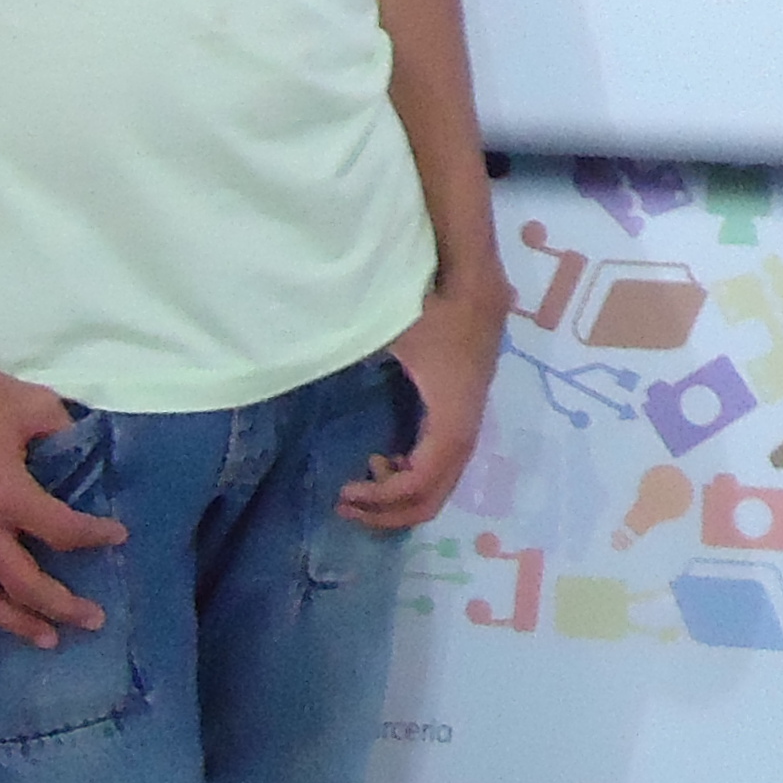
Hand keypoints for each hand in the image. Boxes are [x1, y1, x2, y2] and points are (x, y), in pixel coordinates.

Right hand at [0, 359, 125, 654]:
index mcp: (7, 494)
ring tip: (46, 639)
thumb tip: (80, 446)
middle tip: (92, 622)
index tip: (117, 537)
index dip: (95, 537)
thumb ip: (60, 428)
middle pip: (25, 585)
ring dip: (16, 625)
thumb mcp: (28, 403)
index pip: (62, 531)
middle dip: (63, 607)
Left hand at [340, 288, 501, 532]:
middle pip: (438, 493)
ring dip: (403, 494)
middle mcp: (467, 422)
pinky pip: (445, 460)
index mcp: (452, 411)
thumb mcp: (387, 328)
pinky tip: (387, 459)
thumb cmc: (429, 297)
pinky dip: (415, 473)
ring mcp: (470, 416)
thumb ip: (350, 349)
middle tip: (346, 506)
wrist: (475, 272)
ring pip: (444, 481)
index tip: (346, 493)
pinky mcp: (465, 408)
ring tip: (362, 486)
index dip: (387, 498)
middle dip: (392, 511)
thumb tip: (307, 362)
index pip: (425, 478)